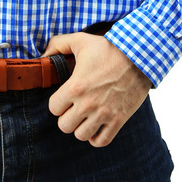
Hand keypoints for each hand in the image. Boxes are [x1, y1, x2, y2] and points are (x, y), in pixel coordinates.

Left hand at [41, 32, 152, 147]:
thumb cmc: (109, 48)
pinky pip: (101, 141)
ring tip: (85, 115)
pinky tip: (96, 125)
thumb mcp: (80, 40)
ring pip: (81, 135)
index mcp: (75, 87)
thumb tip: (42, 56)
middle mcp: (87, 104)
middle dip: (67, 116)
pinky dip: (96, 137)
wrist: (139, 57)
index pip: (54, 108)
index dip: (57, 102)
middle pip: (64, 126)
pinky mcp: (118, 120)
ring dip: (81, 127)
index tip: (65, 96)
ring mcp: (103, 114)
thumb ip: (58, 44)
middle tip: (74, 106)